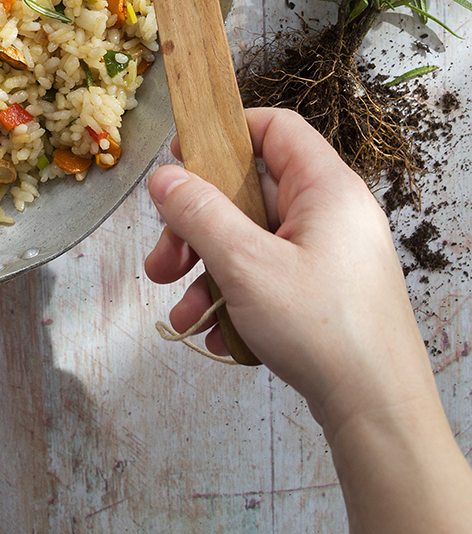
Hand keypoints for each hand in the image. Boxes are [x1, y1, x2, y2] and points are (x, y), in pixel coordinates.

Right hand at [144, 108, 471, 533]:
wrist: (378, 414)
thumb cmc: (324, 331)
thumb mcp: (246, 264)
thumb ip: (199, 214)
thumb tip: (164, 178)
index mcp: (326, 188)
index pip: (273, 128)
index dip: (223, 134)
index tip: (180, 159)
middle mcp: (331, 214)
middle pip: (248, 192)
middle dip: (196, 226)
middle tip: (163, 257)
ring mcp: (329, 255)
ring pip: (250, 241)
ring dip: (206, 270)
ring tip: (179, 309)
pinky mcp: (323, 292)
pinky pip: (266, 277)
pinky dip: (234, 298)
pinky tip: (214, 333)